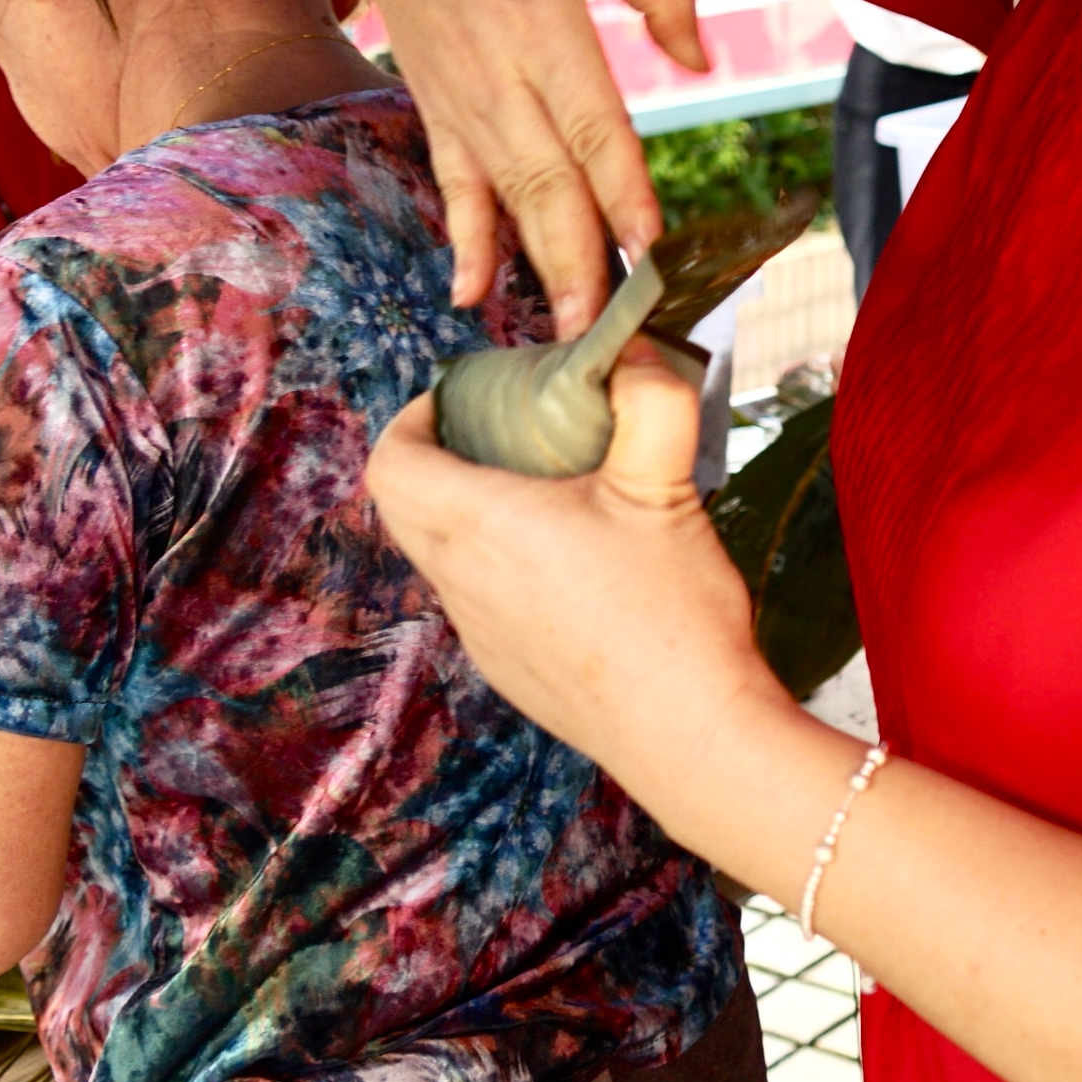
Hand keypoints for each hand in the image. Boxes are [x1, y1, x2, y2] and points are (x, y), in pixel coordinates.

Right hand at [340, 0, 702, 326]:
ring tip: (563, 330)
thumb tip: (701, 64)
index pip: (592, 120)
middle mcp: (497, 66)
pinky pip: (451, 182)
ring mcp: (460, 93)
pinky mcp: (435, 104)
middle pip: (545, 176)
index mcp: (543, 17)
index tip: (648, 243)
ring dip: (534, 264)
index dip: (619, 186)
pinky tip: (470, 295)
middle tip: (603, 328)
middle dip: (576, 256)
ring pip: (503, 193)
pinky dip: (462, 239)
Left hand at [363, 337, 777, 807]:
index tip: (463, 399)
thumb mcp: (668, 484)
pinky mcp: (506, 670)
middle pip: (401, 506)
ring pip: (440, 556)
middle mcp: (462, 581)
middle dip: (436, 457)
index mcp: (482, 526)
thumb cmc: (673, 611)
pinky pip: (476, 600)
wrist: (691, 734)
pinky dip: (498, 565)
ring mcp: (480, 633)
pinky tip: (574, 564)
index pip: (390, 462)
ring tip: (548, 494)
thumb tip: (632, 347)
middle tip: (503, 433)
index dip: (411, 418)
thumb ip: (650, 398)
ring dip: (467, 514)